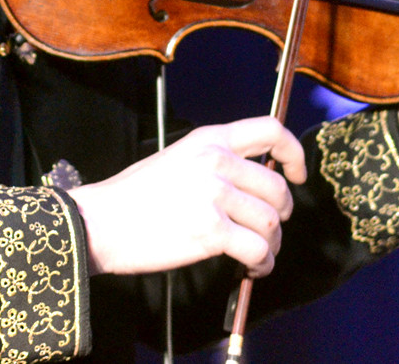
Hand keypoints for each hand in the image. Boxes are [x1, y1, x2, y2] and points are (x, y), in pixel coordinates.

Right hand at [67, 116, 306, 277]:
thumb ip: (216, 161)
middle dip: (281, 214)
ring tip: (258, 252)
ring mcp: (214, 195)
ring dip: (271, 243)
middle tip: (269, 228)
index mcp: (209, 140)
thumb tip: (255, 184)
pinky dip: (262, 263)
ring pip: (270, 222)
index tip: (296, 175)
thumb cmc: (136, 196)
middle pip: (277, 187)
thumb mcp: (179, 158)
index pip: (270, 130)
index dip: (293, 153)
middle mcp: (216, 161)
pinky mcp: (211, 231)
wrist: (102, 222)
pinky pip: (257, 249)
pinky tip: (252, 267)